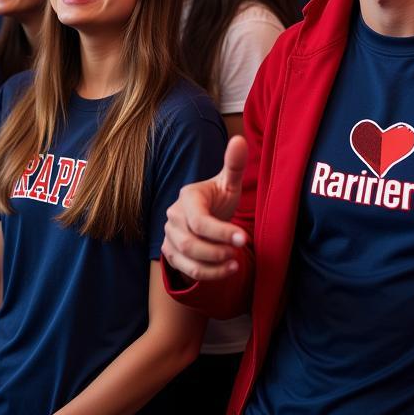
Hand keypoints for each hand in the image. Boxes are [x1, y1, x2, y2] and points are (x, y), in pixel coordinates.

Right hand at [161, 136, 249, 280]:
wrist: (204, 215)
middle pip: (190, 243)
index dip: (222, 232)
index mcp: (187, 198)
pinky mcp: (170, 253)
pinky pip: (186, 270)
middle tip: (240, 251)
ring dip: (213, 266)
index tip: (244, 238)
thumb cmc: (218, 199)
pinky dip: (208, 274)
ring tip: (236, 264)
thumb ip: (234, 164)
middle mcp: (173, 217)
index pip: (199, 221)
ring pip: (187, 259)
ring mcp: (169, 237)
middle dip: (217, 251)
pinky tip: (227, 269)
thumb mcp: (228, 182)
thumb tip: (240, 139)